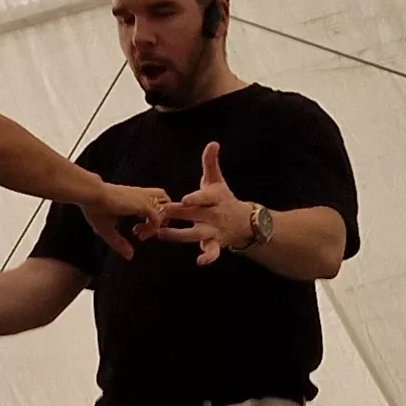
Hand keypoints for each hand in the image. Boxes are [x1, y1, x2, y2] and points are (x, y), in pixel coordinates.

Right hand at [85, 181, 171, 258]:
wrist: (91, 196)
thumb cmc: (95, 209)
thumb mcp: (108, 230)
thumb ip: (119, 243)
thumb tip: (130, 257)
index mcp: (134, 198)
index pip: (154, 202)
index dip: (151, 218)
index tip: (136, 231)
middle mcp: (141, 196)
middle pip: (164, 200)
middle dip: (162, 216)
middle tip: (148, 230)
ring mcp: (143, 199)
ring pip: (165, 208)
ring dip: (158, 223)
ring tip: (144, 234)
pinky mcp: (142, 204)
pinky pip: (157, 217)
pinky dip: (152, 229)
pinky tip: (140, 235)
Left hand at [149, 142, 256, 265]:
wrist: (244, 221)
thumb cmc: (223, 199)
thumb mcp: (217, 180)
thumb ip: (211, 163)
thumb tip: (213, 143)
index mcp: (214, 198)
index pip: (204, 197)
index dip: (195, 198)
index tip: (184, 200)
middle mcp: (213, 214)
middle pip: (193, 214)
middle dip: (177, 214)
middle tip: (160, 213)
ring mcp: (214, 230)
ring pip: (195, 234)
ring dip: (179, 235)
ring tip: (162, 234)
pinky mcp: (215, 243)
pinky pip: (213, 252)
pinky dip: (209, 257)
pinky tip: (201, 262)